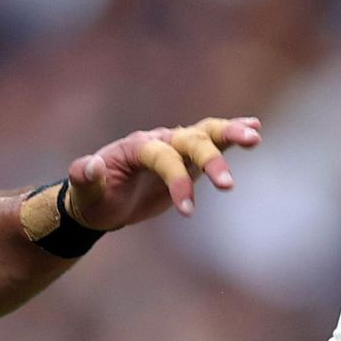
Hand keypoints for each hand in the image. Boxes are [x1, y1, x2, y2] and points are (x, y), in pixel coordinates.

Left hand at [61, 117, 261, 229]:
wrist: (102, 199)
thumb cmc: (94, 197)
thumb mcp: (84, 193)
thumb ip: (86, 178)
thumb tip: (92, 166)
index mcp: (136, 147)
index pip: (163, 157)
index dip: (177, 181)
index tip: (187, 211)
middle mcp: (160, 141)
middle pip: (190, 140)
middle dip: (210, 160)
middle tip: (228, 185)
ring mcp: (176, 148)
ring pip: (207, 133)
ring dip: (231, 133)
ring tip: (255, 137)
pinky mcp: (188, 160)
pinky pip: (212, 141)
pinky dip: (232, 133)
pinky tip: (256, 129)